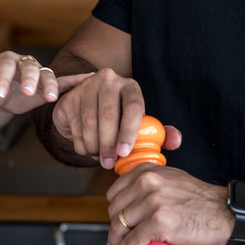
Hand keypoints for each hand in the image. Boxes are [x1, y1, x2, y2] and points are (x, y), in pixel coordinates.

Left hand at [0, 52, 90, 117]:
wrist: (0, 93)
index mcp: (7, 61)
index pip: (6, 66)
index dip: (3, 79)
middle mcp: (25, 63)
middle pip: (30, 67)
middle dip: (30, 79)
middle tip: (27, 92)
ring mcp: (39, 72)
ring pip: (47, 74)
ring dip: (50, 84)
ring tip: (50, 97)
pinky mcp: (48, 83)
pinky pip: (63, 80)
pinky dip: (75, 79)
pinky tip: (89, 77)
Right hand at [51, 68, 181, 168]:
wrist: (87, 107)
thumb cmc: (120, 119)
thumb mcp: (139, 123)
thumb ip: (159, 133)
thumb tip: (175, 141)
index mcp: (130, 86)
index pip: (134, 106)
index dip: (130, 131)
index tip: (125, 152)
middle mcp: (108, 81)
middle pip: (108, 116)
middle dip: (109, 144)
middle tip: (109, 163)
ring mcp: (86, 87)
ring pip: (89, 124)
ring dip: (94, 147)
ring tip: (100, 158)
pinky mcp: (69, 99)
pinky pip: (75, 127)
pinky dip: (82, 145)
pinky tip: (89, 150)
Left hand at [106, 164, 230, 244]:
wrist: (227, 214)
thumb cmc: (202, 201)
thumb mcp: (171, 180)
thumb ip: (150, 184)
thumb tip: (130, 200)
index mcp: (147, 171)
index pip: (114, 194)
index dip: (115, 212)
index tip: (120, 224)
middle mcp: (147, 183)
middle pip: (114, 212)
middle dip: (116, 231)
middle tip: (124, 242)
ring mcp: (152, 202)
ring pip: (119, 228)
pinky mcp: (159, 223)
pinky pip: (131, 243)